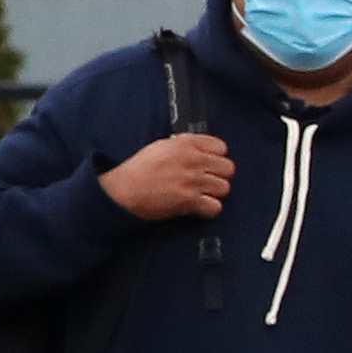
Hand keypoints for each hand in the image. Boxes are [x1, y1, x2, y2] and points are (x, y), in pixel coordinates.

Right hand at [99, 132, 231, 221]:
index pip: (221, 147)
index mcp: (185, 143)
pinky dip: (209, 209)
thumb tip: (203, 150)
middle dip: (219, 175)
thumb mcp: (162, 146)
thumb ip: (185, 146)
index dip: (216, 157)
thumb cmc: (139, 169)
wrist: (123, 190)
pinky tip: (199, 206)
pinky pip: (216, 206)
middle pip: (228, 168)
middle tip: (207, 181)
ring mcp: (192, 181)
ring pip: (224, 187)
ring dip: (214, 193)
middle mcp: (192, 160)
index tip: (209, 163)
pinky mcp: (189, 200)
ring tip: (201, 194)